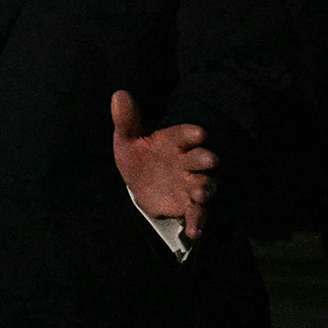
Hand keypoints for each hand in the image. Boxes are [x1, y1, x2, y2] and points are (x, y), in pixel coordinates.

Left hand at [111, 90, 216, 238]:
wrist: (141, 183)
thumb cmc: (139, 156)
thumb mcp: (128, 139)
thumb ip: (126, 120)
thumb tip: (118, 94)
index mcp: (173, 142)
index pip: (184, 134)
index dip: (191, 133)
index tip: (198, 133)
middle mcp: (187, 162)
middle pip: (200, 159)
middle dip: (204, 159)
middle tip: (210, 159)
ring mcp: (190, 184)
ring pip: (204, 185)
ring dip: (204, 188)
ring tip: (200, 192)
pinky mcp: (188, 205)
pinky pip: (197, 214)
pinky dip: (197, 222)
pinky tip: (194, 232)